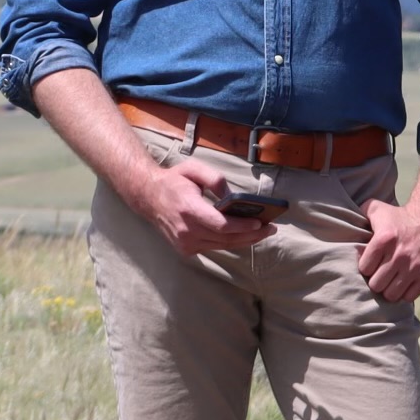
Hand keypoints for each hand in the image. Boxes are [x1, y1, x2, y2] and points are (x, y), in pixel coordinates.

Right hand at [127, 153, 273, 257]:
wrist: (148, 197)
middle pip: (226, 238)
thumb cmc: (174, 180)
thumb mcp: (194, 169)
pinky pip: (214, 247)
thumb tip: (233, 197)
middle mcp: (186, 230)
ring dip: (245, 240)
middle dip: (252, 234)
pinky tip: (245, 235)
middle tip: (271, 228)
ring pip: (223, 246)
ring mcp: (185, 243)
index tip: (260, 223)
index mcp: (188, 209)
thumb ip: (215, 179)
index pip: (221, 225)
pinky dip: (231, 242)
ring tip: (263, 232)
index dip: (243, 226)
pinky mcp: (186, 249)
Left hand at [357, 194, 419, 303]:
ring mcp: (414, 267)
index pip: (364, 269)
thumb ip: (359, 214)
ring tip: (390, 281)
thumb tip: (346, 225)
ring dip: (389, 289)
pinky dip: (404, 293)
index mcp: (384, 239)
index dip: (365, 267)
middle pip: (376, 285)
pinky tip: (402, 284)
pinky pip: (409, 297)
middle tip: (379, 274)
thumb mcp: (377, 208)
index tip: (370, 263)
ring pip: (391, 294)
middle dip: (376, 280)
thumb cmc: (400, 215)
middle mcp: (399, 255)